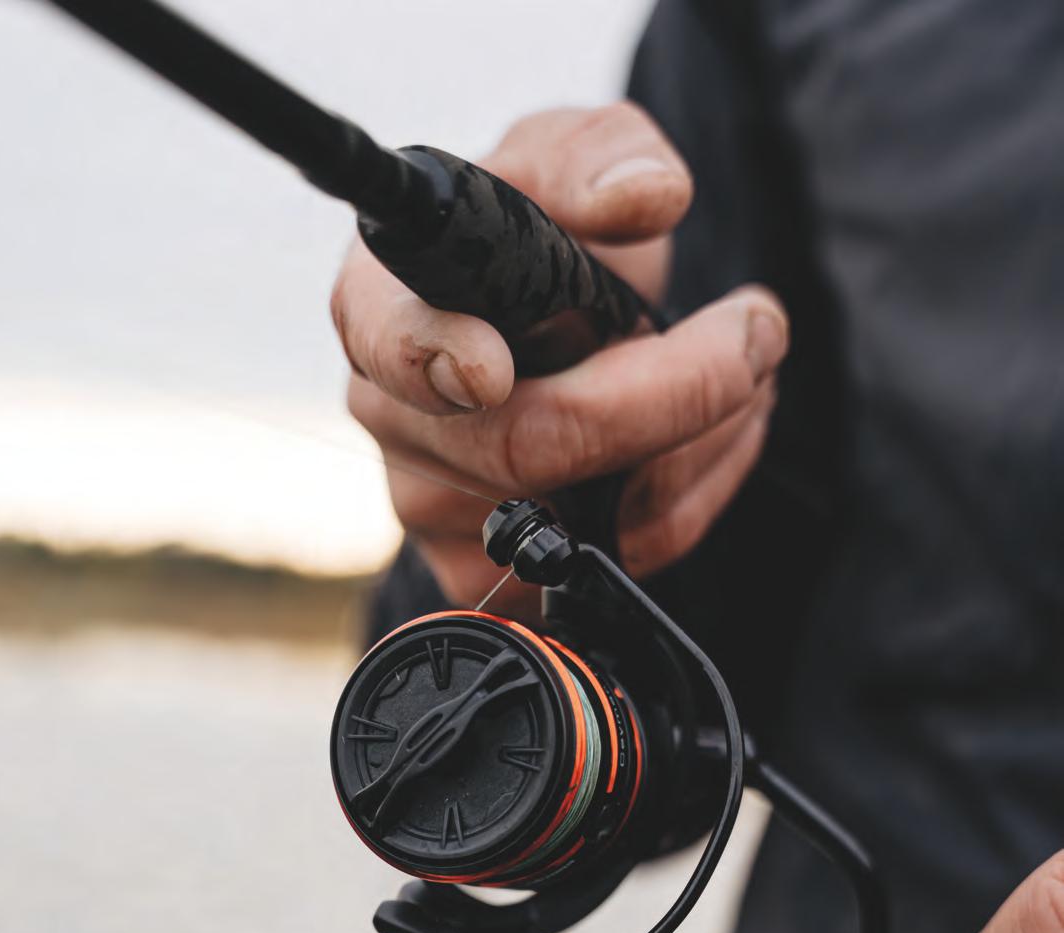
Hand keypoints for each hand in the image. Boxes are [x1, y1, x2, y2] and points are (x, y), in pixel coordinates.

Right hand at [330, 104, 788, 603]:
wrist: (558, 322)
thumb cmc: (546, 235)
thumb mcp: (572, 158)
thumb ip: (601, 155)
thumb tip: (644, 196)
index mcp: (380, 304)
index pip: (393, 347)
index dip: (433, 363)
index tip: (490, 369)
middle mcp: (392, 416)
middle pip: (523, 448)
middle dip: (672, 393)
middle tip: (757, 331)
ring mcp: (430, 508)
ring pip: (584, 517)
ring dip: (704, 442)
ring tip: (745, 369)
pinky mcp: (484, 572)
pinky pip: (603, 564)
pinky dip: (690, 501)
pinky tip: (712, 436)